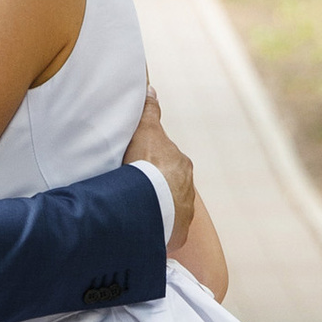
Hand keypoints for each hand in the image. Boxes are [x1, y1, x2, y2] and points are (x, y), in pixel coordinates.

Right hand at [124, 89, 196, 252]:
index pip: (167, 162)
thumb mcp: (146, 131)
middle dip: (156, 188)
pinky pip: (167, 231)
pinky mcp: (178, 233)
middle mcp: (188, 188)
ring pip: (169, 209)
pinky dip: (156, 229)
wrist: (152, 202)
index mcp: (181, 165)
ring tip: (135, 212)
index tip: (138, 169)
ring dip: (156, 210)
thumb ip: (149, 110)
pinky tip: (142, 229)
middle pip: (170, 186)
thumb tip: (151, 88)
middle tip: (133, 191)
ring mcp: (184, 212)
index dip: (152, 164)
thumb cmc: (148, 164)